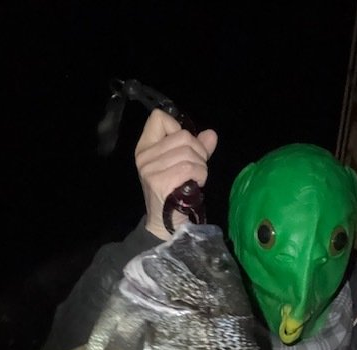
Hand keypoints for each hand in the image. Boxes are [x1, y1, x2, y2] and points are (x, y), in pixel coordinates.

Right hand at [135, 109, 217, 240]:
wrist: (165, 224)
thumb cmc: (174, 194)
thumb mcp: (183, 166)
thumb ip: (196, 149)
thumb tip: (211, 134)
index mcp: (145, 148)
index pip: (158, 118)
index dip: (178, 128)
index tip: (183, 147)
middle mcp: (144, 157)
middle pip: (183, 136)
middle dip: (198, 151)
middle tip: (197, 168)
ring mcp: (150, 170)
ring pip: (189, 152)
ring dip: (201, 166)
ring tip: (196, 179)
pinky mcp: (160, 182)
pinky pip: (190, 168)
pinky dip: (200, 175)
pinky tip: (195, 185)